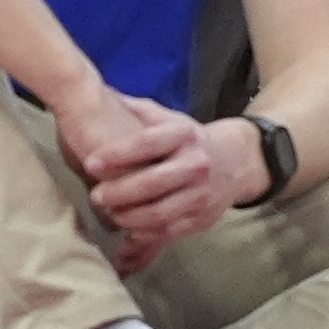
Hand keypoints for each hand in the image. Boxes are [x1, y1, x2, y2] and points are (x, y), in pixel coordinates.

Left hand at [72, 95, 243, 273]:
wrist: (238, 162)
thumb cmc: (188, 141)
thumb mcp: (170, 119)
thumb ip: (137, 111)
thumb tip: (100, 93)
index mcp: (185, 134)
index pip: (148, 143)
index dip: (117, 154)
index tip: (91, 163)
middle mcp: (196, 163)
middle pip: (152, 183)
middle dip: (118, 192)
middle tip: (96, 196)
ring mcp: (201, 193)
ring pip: (158, 213)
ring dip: (127, 217)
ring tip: (110, 213)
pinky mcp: (201, 218)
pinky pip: (167, 232)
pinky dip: (144, 235)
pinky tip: (129, 230)